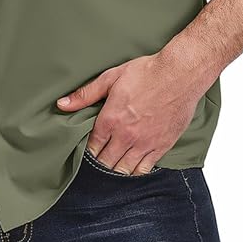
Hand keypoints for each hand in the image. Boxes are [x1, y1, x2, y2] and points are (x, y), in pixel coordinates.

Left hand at [56, 50, 203, 174]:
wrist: (179, 74)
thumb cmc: (147, 72)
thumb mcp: (111, 77)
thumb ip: (86, 94)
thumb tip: (62, 104)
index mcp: (111, 119)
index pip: (93, 146)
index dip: (90, 148)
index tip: (92, 145)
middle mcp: (126, 136)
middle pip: (106, 161)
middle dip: (101, 159)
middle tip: (102, 152)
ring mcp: (145, 143)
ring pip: (124, 169)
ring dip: (117, 166)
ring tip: (116, 159)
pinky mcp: (162, 146)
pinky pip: (144, 169)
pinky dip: (136, 169)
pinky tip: (134, 162)